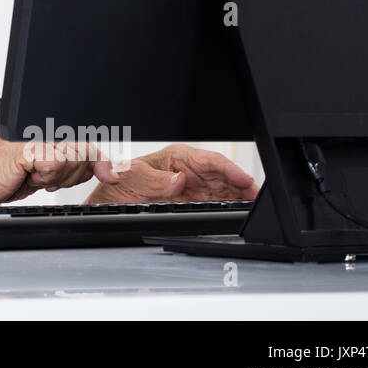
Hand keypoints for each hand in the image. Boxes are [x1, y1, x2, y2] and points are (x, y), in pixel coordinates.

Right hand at [0, 137, 120, 205]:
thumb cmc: (3, 173)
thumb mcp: (47, 173)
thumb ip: (75, 166)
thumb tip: (109, 171)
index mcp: (49, 128)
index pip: (89, 142)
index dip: (97, 162)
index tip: (105, 175)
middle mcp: (45, 125)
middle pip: (84, 151)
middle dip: (71, 174)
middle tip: (44, 176)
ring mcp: (37, 132)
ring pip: (73, 159)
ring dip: (57, 176)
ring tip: (33, 173)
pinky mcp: (31, 144)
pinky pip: (56, 164)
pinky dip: (45, 175)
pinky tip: (28, 173)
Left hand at [84, 144, 258, 203]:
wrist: (108, 204)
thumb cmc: (117, 184)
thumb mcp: (130, 179)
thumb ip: (154, 179)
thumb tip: (179, 180)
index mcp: (176, 158)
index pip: (209, 160)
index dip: (230, 170)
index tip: (245, 180)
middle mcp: (187, 170)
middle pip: (223, 176)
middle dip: (242, 185)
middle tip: (259, 198)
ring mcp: (191, 186)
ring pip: (224, 189)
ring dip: (240, 196)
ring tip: (257, 205)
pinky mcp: (192, 201)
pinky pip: (216, 202)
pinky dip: (230, 205)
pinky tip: (240, 210)